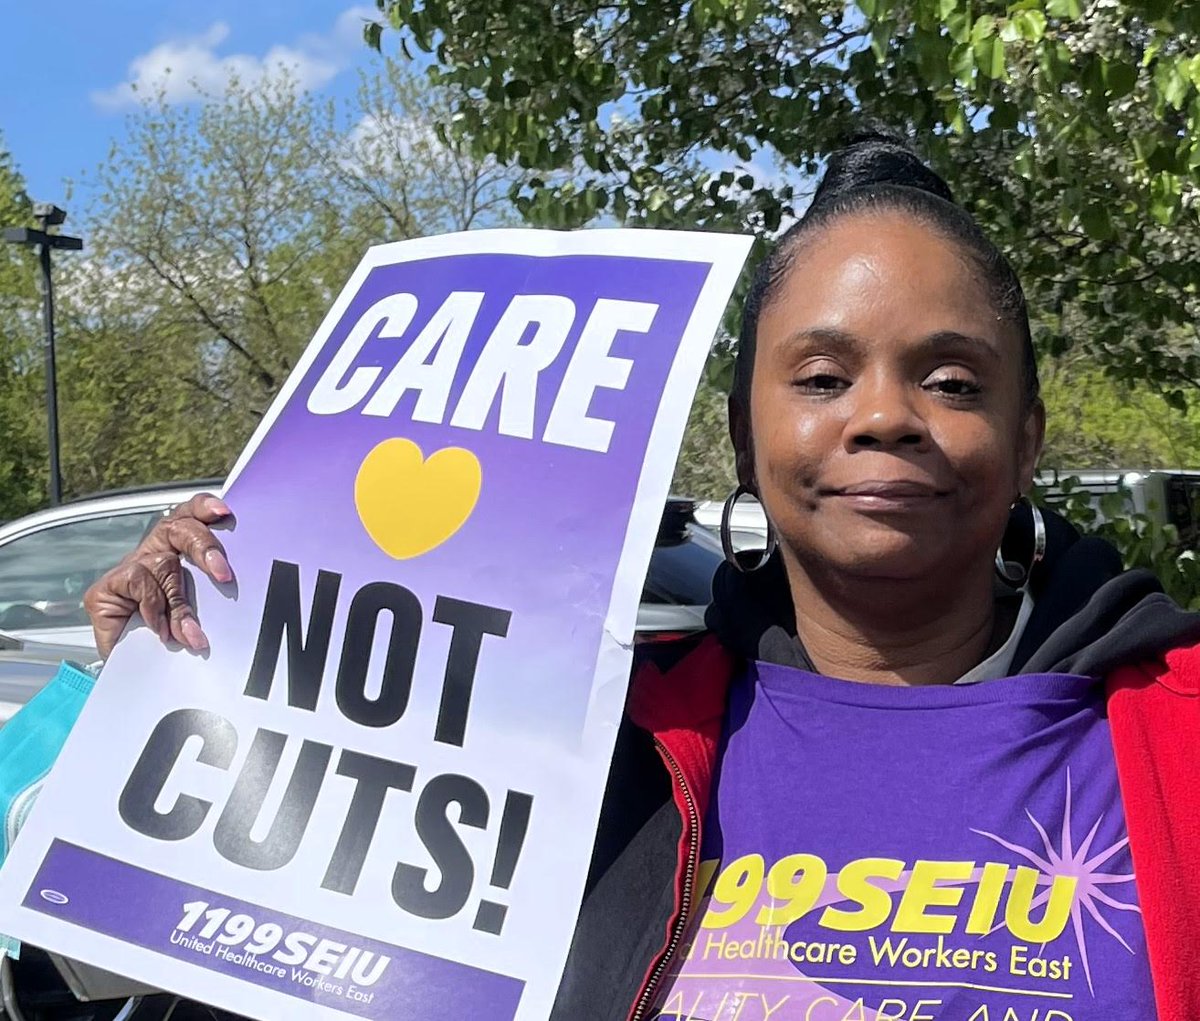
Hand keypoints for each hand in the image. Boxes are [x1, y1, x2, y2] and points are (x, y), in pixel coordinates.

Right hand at [83, 494, 234, 658]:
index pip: (190, 516)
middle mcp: (153, 552)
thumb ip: (205, 600)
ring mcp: (129, 568)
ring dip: (179, 599)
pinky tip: (159, 628)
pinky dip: (153, 607)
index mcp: (178, 549)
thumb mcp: (194, 613)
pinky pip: (138, 581)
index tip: (223, 512)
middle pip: (179, 528)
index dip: (204, 508)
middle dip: (204, 547)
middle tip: (223, 574)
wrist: (131, 666)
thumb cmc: (169, 633)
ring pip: (162, 562)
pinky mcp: (106, 587)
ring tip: (189, 631)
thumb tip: (222, 601)